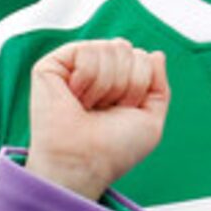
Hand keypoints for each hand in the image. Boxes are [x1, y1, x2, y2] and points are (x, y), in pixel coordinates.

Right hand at [23, 38, 169, 199]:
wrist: (85, 163)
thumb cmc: (114, 149)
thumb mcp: (151, 120)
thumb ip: (159, 85)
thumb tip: (156, 53)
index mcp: (117, 81)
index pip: (143, 57)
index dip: (140, 86)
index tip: (124, 111)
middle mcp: (95, 70)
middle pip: (126, 48)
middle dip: (126, 83)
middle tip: (105, 110)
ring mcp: (73, 66)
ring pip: (109, 48)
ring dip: (107, 85)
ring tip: (88, 106)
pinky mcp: (51, 65)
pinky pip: (87, 51)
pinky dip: (88, 78)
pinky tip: (74, 97)